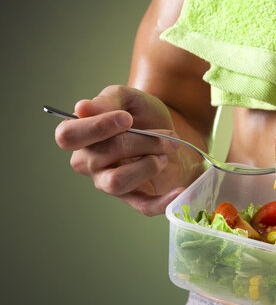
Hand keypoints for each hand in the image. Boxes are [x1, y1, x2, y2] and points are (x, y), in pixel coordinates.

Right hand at [55, 85, 201, 215]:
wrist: (172, 132)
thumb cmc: (144, 115)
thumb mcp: (129, 98)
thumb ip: (108, 99)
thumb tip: (82, 108)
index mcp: (80, 135)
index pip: (68, 136)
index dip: (96, 127)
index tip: (127, 118)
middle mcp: (88, 162)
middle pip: (101, 155)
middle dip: (139, 142)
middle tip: (166, 135)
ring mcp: (108, 182)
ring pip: (117, 182)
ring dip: (148, 165)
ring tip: (164, 155)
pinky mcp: (133, 197)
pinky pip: (142, 206)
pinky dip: (162, 201)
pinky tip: (178, 191)